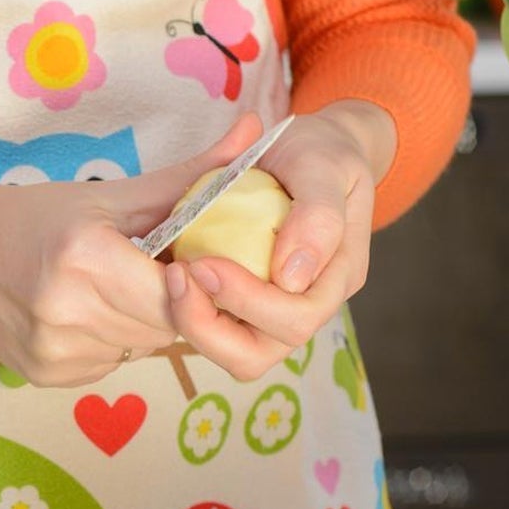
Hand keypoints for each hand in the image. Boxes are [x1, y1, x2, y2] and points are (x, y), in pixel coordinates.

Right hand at [0, 113, 262, 386]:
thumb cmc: (38, 217)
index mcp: (84, 256)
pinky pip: (110, 365)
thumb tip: (259, 134)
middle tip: (152, 270)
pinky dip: (112, 342)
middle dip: (172, 300)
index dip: (193, 279)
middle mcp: (65, 310)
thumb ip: (192, 176)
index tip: (187, 260)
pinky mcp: (45, 376)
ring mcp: (53, 350)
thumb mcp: (113, 193)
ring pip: (140, 348)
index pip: (177, 291)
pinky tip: (86, 315)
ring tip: (114, 289)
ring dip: (144, 323)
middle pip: (163, 324)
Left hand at [165, 101, 395, 380]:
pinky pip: (215, 332)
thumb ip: (318, 214)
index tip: (202, 262)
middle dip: (210, 322)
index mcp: (337, 276)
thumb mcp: (323, 165)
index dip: (248, 301)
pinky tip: (171, 278)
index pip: (298, 317)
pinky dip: (188, 314)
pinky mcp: (243, 308)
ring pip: (235, 355)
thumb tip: (292, 276)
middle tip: (177, 274)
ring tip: (172, 279)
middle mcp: (308, 305)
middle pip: (260, 352)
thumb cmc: (319, 154)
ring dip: (194, 326)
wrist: (311, 153)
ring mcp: (275, 312)